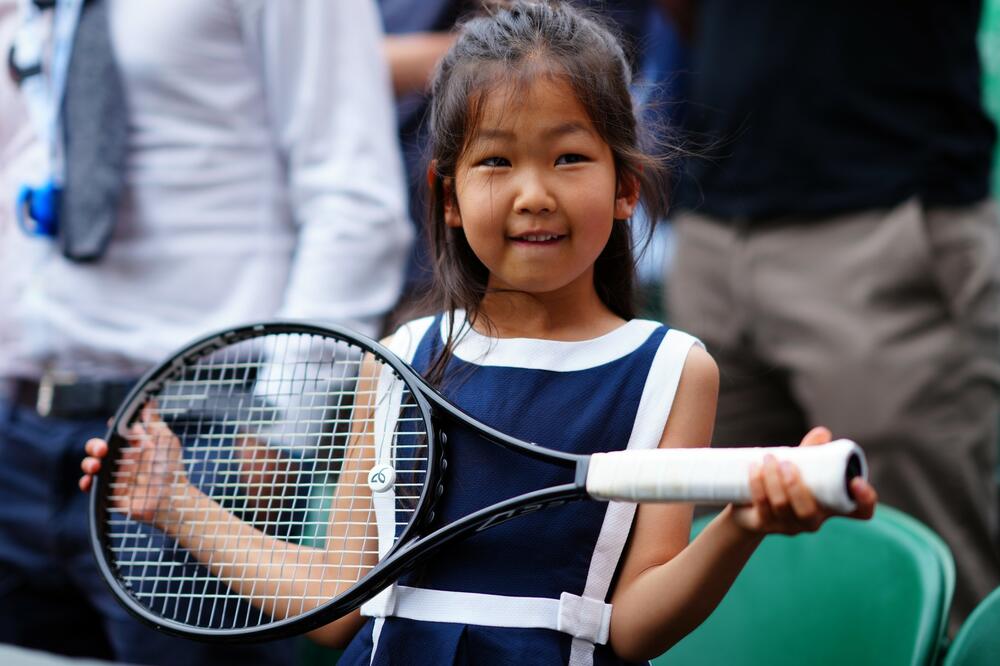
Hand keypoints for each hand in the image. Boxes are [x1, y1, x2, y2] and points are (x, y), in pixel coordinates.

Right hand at [79, 403, 189, 525]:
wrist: (172, 498)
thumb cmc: (171, 469)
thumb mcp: (164, 440)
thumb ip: (153, 422)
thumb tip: (149, 400)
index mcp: (135, 446)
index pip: (116, 434)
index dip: (112, 429)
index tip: (113, 424)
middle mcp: (123, 460)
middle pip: (98, 448)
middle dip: (94, 445)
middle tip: (102, 449)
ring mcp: (115, 477)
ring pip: (91, 466)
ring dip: (87, 463)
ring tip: (95, 465)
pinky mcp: (110, 493)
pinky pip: (91, 487)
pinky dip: (85, 483)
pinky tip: (88, 481)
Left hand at [730, 426, 877, 534]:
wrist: (749, 504)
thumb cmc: (784, 482)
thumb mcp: (800, 466)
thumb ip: (812, 451)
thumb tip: (823, 433)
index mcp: (831, 506)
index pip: (860, 512)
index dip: (865, 500)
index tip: (856, 481)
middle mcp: (812, 521)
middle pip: (809, 512)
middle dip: (796, 486)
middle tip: (785, 463)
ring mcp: (788, 526)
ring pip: (782, 507)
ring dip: (773, 480)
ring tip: (767, 458)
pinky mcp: (764, 525)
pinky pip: (762, 507)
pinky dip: (757, 485)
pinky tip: (754, 468)